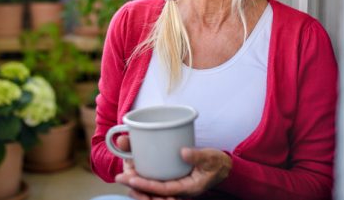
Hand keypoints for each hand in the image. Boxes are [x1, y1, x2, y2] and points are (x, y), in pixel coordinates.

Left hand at [115, 147, 231, 198]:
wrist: (223, 166)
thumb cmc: (217, 163)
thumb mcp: (211, 158)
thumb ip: (198, 156)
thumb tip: (182, 152)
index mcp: (187, 188)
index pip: (162, 189)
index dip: (146, 185)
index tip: (131, 179)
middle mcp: (178, 188)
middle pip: (153, 192)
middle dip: (135, 186)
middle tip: (119, 176)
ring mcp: (175, 183)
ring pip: (152, 188)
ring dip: (137, 182)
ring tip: (122, 174)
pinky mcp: (173, 177)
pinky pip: (156, 181)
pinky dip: (145, 176)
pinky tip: (135, 168)